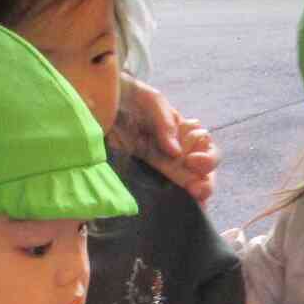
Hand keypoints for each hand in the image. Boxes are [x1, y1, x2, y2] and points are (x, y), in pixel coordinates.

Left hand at [119, 78, 219, 205]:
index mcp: (182, 132)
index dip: (207, 157)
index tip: (192, 160)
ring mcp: (160, 165)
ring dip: (196, 192)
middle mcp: (175, 151)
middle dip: (206, 181)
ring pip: (188, 183)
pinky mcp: (143, 175)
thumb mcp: (151, 101)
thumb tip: (176, 152)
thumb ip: (165, 123)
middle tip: (198, 188)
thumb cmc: (128, 94)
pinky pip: (162, 192)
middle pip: (202, 171)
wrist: (96, 100)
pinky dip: (176, 201)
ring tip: (195, 197)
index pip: (206, 148)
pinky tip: (184, 209)